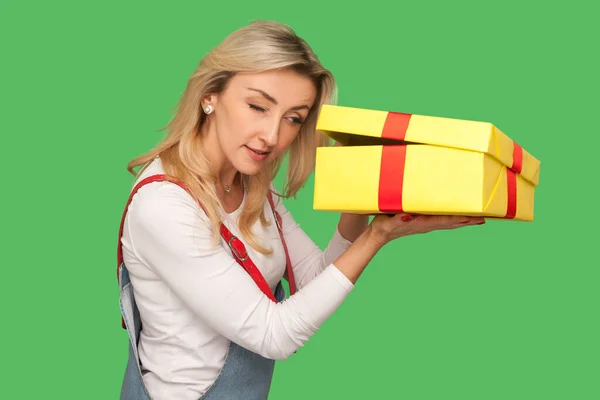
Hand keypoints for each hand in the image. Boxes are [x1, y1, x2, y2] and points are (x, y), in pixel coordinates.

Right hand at [368, 213, 484, 246]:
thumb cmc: (382, 226)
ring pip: (449, 224)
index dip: (458, 218)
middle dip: (468, 220)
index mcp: (421, 223)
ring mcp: (426, 226)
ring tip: (479, 219)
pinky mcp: (424, 224)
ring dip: (464, 221)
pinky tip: (460, 218)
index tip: (472, 217)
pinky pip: (443, 222)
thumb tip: (408, 217)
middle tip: (485, 218)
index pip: (443, 220)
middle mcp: (426, 226)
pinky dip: (454, 220)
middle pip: (451, 223)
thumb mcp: (387, 223)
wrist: (378, 235)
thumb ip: (397, 220)